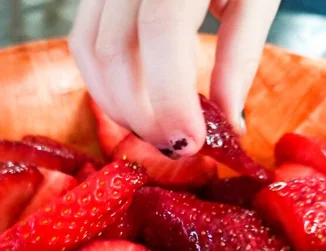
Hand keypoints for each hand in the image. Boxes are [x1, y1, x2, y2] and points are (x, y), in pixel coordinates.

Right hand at [69, 0, 279, 156]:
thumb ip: (240, 55)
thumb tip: (227, 122)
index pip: (160, 30)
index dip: (170, 96)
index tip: (190, 142)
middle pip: (114, 48)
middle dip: (142, 112)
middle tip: (176, 146)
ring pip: (89, 49)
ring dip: (117, 103)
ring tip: (155, 130)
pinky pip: (85, 39)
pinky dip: (106, 82)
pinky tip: (135, 102)